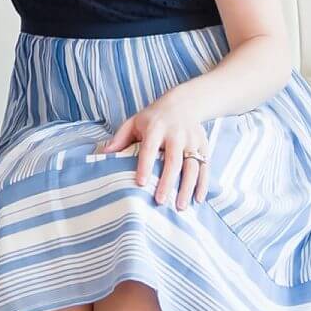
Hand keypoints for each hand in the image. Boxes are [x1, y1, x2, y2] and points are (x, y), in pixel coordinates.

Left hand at [95, 95, 210, 208]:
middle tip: (160, 201)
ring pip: (192, 167)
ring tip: (179, 207)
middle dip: (167, 182)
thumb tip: (104, 154)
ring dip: (187, 188)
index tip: (140, 183)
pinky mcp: (204, 147)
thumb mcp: (135, 122)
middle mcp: (177, 134)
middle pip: (174, 161)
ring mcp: (193, 141)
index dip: (145, 166)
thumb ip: (120, 137)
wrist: (184, 103)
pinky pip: (205, 168)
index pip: (149, 148)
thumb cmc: (153, 118)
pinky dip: (202, 185)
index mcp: (157, 128)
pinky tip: (197, 199)